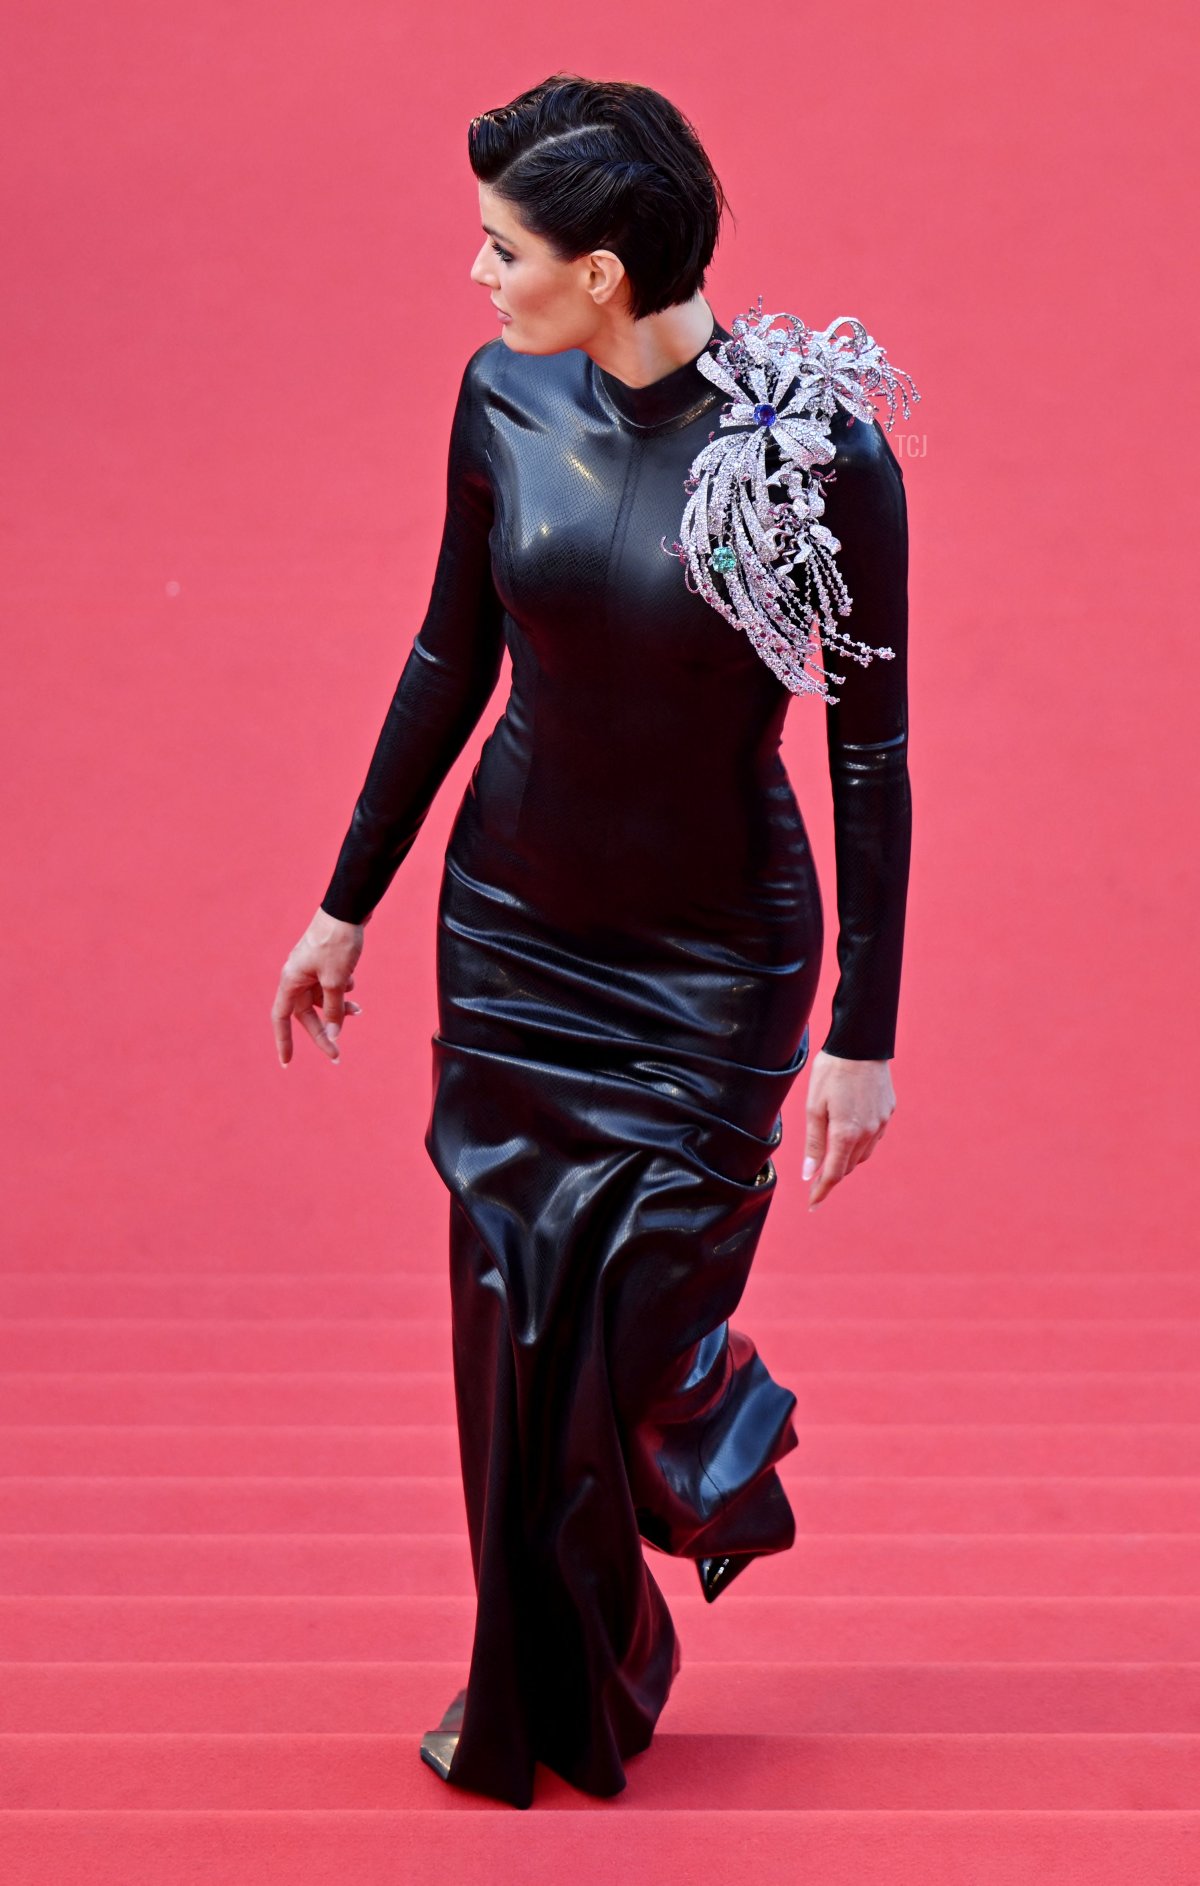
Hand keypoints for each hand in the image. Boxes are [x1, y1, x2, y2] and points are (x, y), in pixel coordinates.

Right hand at [272, 907, 364, 1066]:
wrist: (347, 909)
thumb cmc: (337, 943)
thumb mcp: (336, 981)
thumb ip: (333, 1009)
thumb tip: (333, 1035)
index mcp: (291, 981)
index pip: (282, 1019)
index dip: (283, 1041)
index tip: (287, 1062)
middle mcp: (296, 976)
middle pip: (306, 1013)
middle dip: (324, 1030)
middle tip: (338, 1053)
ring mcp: (310, 968)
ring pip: (321, 998)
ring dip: (338, 1007)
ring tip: (359, 1010)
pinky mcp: (323, 961)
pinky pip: (330, 983)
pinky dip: (343, 988)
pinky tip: (353, 978)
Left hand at [802, 1049, 894, 1208]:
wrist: (861, 1044)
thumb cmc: (831, 1072)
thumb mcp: (814, 1106)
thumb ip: (813, 1142)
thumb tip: (810, 1172)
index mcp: (846, 1134)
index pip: (834, 1174)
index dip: (822, 1190)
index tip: (813, 1204)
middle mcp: (868, 1133)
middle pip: (849, 1166)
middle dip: (832, 1173)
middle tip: (815, 1175)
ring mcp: (881, 1122)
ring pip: (863, 1154)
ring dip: (847, 1158)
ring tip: (831, 1152)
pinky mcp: (888, 1111)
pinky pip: (873, 1137)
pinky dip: (860, 1142)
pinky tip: (850, 1132)